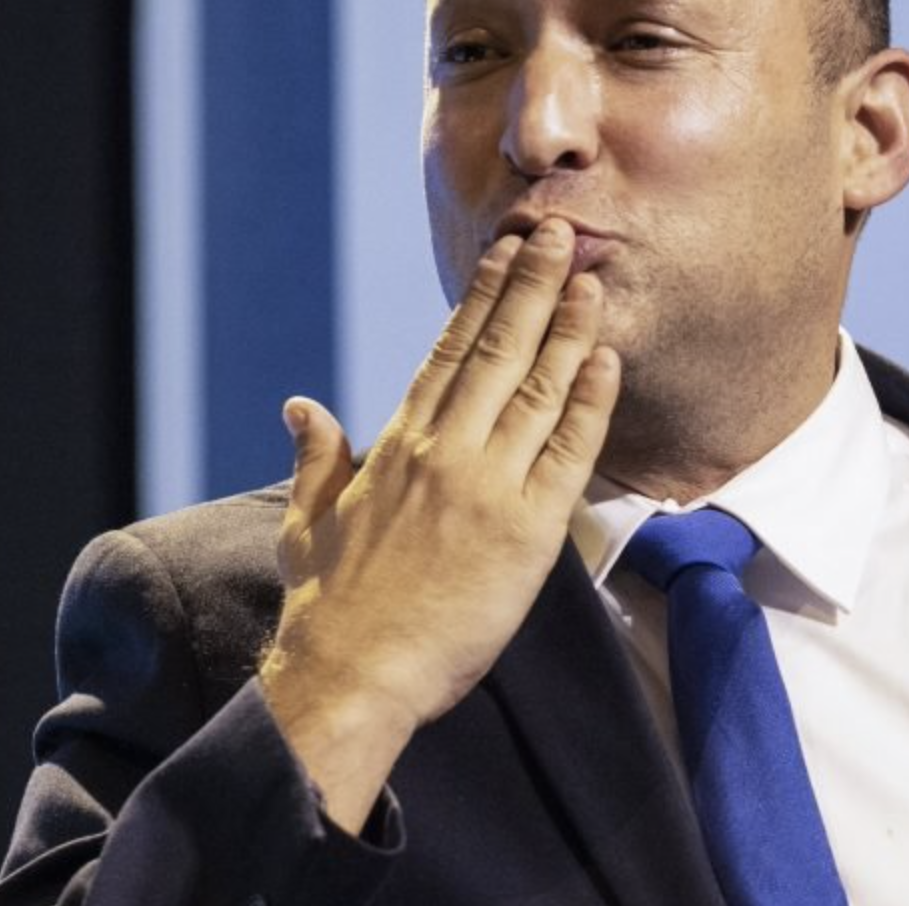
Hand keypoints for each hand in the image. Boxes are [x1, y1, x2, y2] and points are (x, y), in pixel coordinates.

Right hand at [259, 218, 620, 830]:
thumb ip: (317, 457)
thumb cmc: (329, 608)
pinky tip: (606, 360)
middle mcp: (444, 453)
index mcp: (396, 445)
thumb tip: (302, 406)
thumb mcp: (308, 522)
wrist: (354, 674)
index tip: (506, 254)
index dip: (482, 297)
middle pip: (498, 350)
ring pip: (537, 389)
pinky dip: (590, 403)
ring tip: (591, 278)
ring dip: (568, 329)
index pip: (448, 351)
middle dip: (533, 287)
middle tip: (561, 234)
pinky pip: (569, 452)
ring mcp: (488, 487)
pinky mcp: (528, 531)